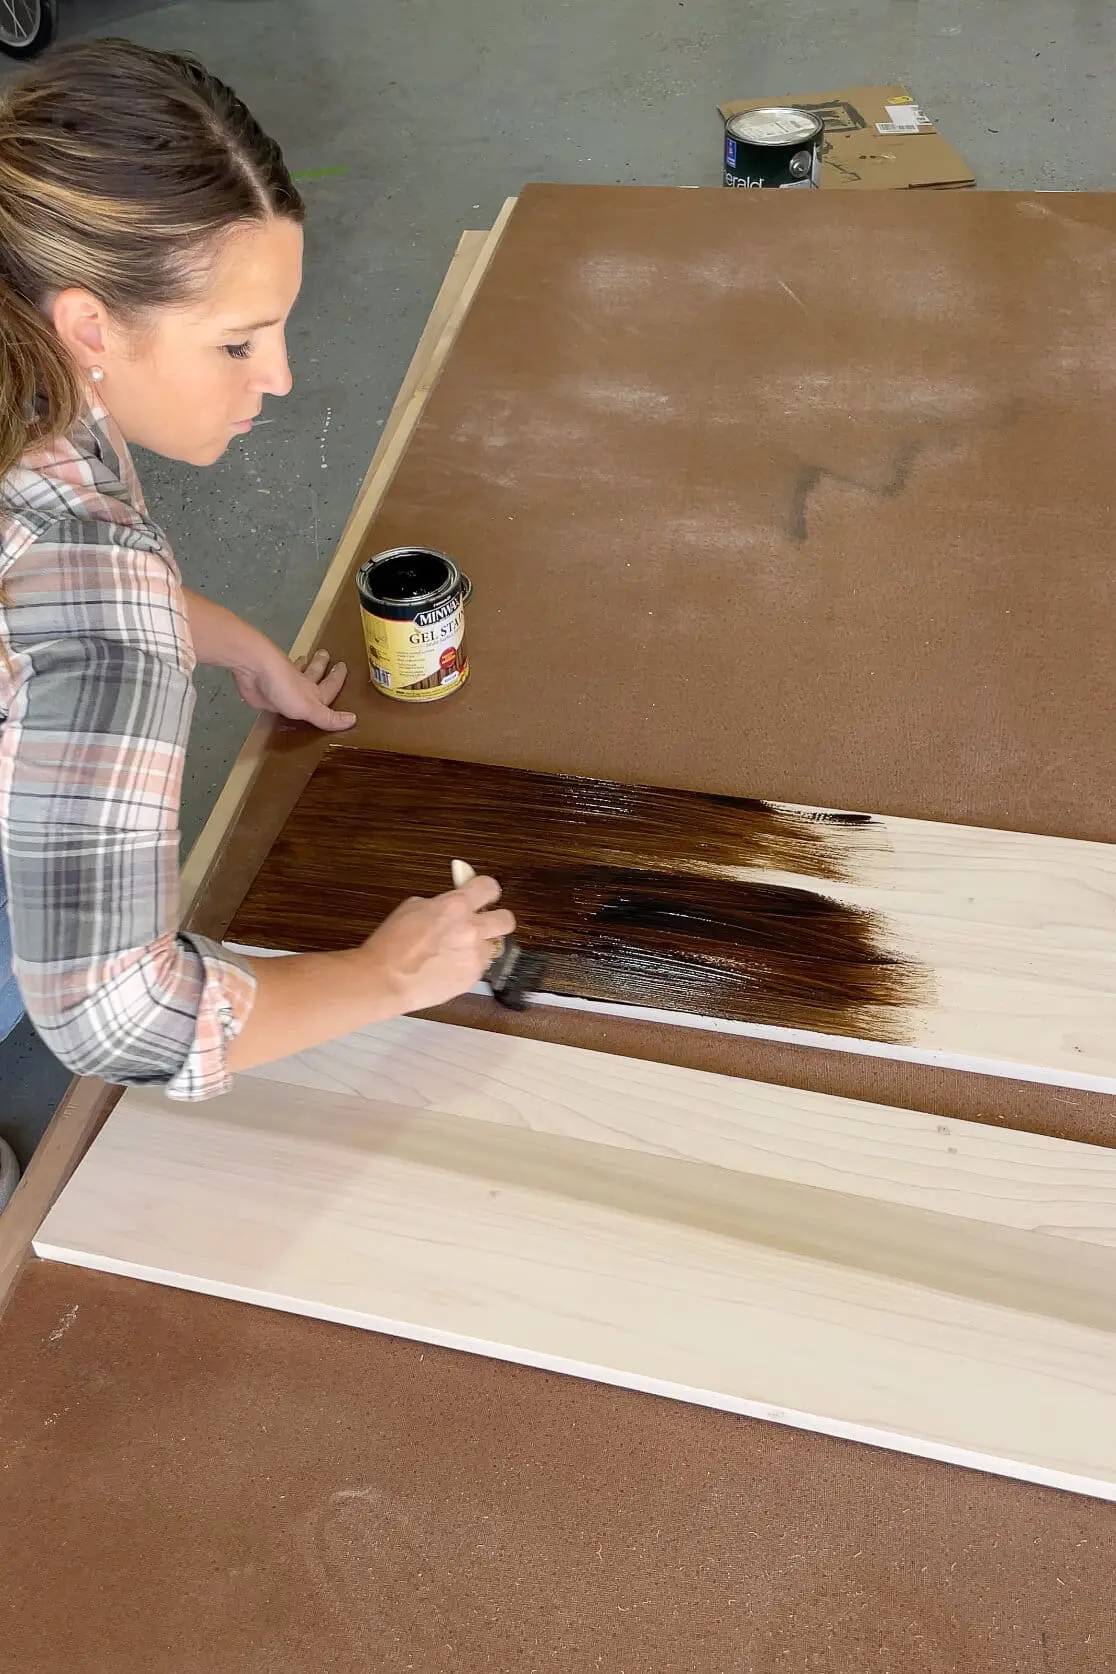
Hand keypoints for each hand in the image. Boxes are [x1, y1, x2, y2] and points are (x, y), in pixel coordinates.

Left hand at [232, 646, 356, 731]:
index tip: (343, 666)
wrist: (254, 671)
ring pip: (294, 674)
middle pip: (313, 673)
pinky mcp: (264, 690)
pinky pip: (275, 687)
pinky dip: (277, 682)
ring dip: (301, 667)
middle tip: (324, 653)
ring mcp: (281, 686)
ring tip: (304, 659)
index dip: (337, 678)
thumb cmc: (286, 687)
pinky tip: (274, 680)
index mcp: (313, 691)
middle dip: (320, 665)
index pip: (330, 685)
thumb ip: (329, 717)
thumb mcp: (311, 707)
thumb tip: (354, 720)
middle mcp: (300, 685)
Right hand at [358, 874, 516, 1015]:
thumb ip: (440, 903)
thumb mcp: (412, 907)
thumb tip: (452, 903)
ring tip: (457, 952)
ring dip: (480, 946)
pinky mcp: (473, 978)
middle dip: (497, 920)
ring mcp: (475, 956)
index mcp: (456, 905)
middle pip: (507, 919)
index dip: (486, 890)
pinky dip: (468, 966)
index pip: (490, 887)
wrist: (386, 979)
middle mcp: (472, 929)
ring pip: (494, 946)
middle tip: (482, 924)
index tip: (482, 894)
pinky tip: (448, 969)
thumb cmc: (391, 943)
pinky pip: (480, 967)